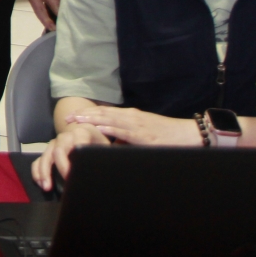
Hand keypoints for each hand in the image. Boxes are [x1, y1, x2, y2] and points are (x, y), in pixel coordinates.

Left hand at [0, 0, 65, 29]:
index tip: (51, 30)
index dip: (47, 22)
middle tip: (61, 28)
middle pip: (58, 9)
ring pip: (65, 2)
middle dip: (60, 20)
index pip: (41, 10)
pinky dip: (70, 0)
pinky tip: (70, 5)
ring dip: (66, 11)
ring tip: (67, 20)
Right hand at [30, 122, 108, 191]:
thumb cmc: (99, 144)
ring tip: (47, 187)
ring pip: (46, 155)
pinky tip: (41, 183)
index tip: (75, 175)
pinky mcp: (49, 151)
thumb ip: (104, 156)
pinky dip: (37, 171)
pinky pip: (38, 160)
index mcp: (82, 132)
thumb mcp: (105, 148)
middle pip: (58, 150)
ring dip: (44, 171)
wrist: (90, 133)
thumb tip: (107, 173)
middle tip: (68, 184)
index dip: (74, 160)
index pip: (76, 145)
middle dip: (61, 168)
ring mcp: (55, 143)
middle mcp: (66, 136)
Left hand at [65, 105, 201, 148]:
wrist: (190, 134)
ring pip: (109, 118)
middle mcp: (131, 116)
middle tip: (66, 117)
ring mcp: (137, 124)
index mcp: (131, 116)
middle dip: (83, 115)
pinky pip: (123, 130)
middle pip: (102, 113)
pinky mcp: (143, 135)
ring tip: (76, 120)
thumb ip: (128, 138)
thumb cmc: (168, 136)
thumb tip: (114, 144)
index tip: (72, 115)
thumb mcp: (144, 135)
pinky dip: (109, 128)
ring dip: (91, 119)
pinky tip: (98, 128)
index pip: (104, 112)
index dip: (87, 113)